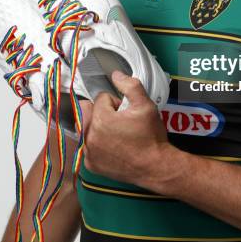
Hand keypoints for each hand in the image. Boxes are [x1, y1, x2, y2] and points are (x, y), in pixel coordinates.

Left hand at [80, 71, 169, 185]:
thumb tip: (116, 74)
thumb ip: (130, 85)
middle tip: (120, 121)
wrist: (155, 167)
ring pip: (85, 128)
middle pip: (87, 111)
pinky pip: (87, 146)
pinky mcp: (91, 164)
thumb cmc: (151, 137)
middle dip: (101, 112)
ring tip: (116, 133)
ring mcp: (88, 152)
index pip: (101, 98)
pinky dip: (97, 143)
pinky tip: (113, 147)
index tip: (127, 112)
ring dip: (97, 127)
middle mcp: (89, 136)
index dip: (117, 102)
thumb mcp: (145, 105)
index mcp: (100, 119)